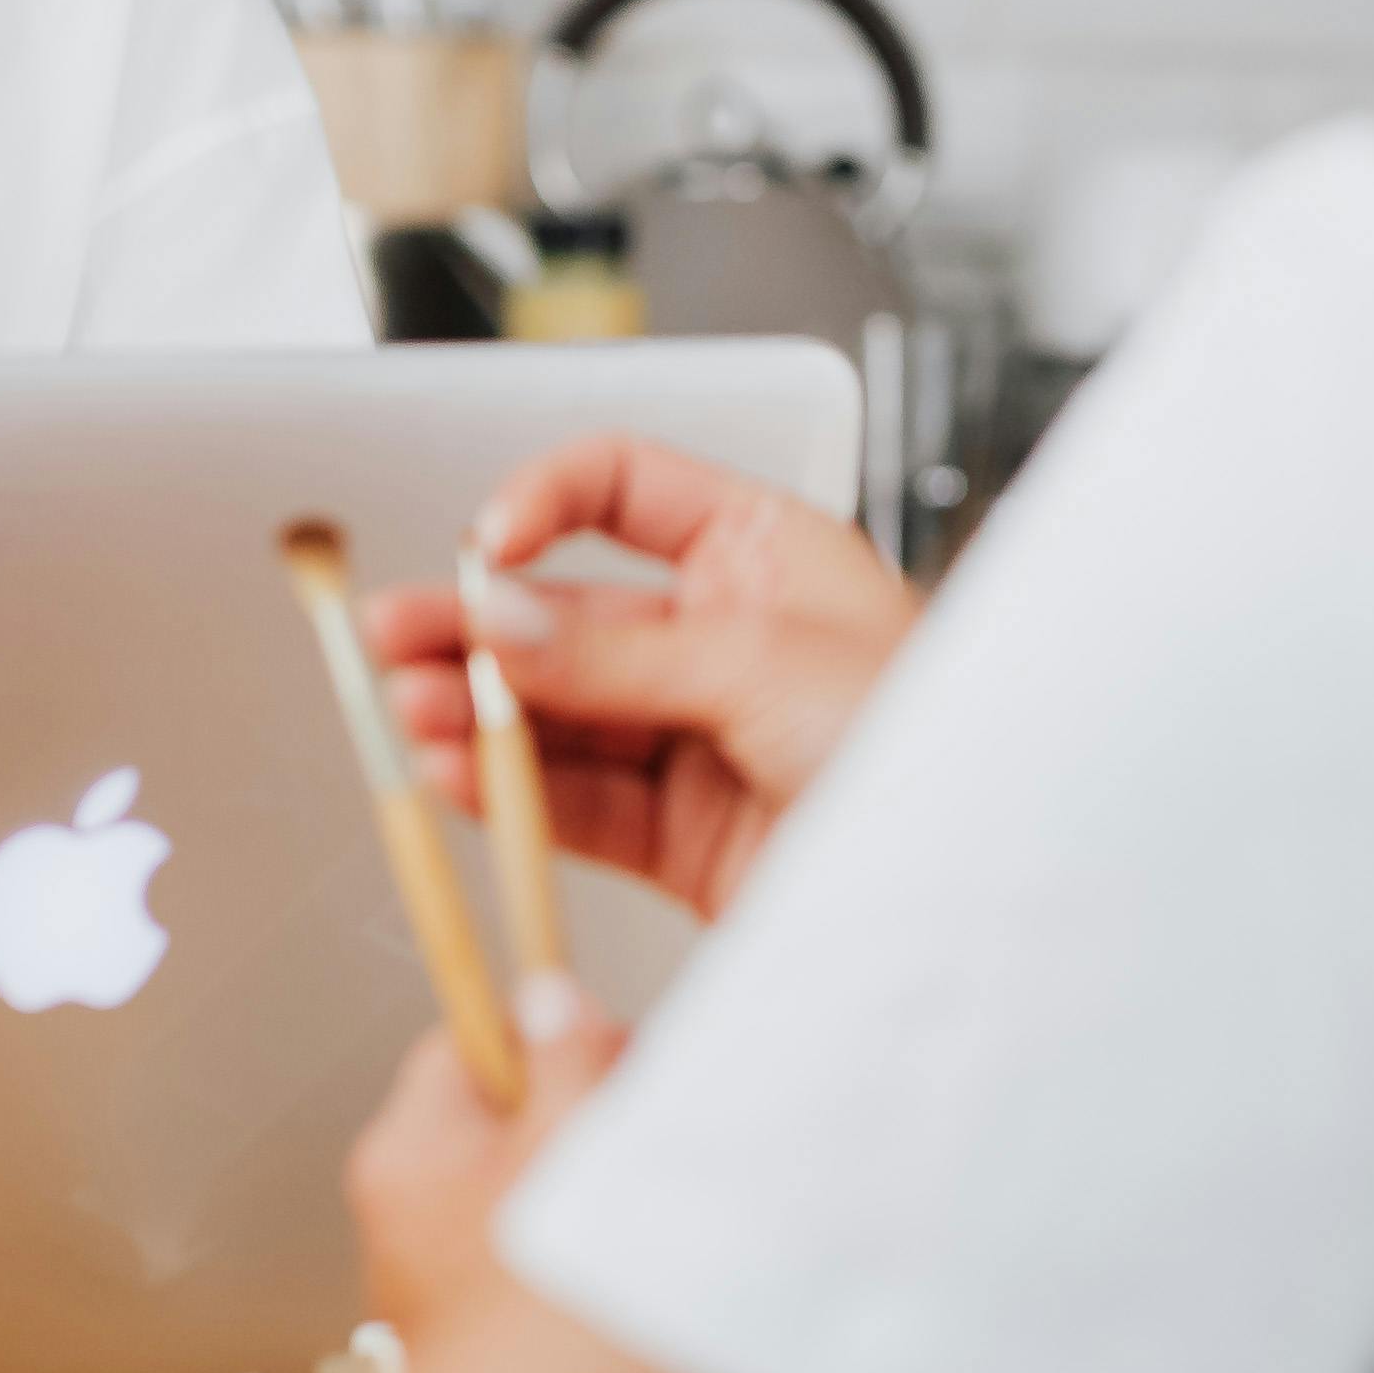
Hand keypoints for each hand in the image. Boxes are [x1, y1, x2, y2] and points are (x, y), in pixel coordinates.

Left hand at [343, 974, 623, 1344]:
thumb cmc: (554, 1295)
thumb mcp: (576, 1138)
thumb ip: (565, 1054)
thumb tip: (549, 996)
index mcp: (404, 1154)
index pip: (459, 1045)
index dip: (535, 1037)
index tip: (597, 1051)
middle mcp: (395, 1218)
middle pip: (488, 1119)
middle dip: (569, 1115)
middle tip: (633, 1125)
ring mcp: (425, 1285)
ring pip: (508, 1192)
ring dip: (573, 1187)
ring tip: (632, 1207)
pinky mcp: (461, 1337)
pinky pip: (513, 1258)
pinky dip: (563, 1252)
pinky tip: (612, 1271)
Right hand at [357, 434, 916, 925]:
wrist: (976, 883)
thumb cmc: (934, 742)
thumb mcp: (767, 665)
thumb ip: (621, 652)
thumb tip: (505, 620)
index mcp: (766, 552)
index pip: (625, 489)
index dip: (546, 503)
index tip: (488, 542)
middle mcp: (724, 637)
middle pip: (570, 612)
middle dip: (478, 625)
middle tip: (397, 636)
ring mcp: (698, 735)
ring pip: (560, 712)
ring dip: (480, 711)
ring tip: (414, 716)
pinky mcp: (684, 832)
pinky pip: (577, 799)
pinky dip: (511, 787)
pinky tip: (460, 771)